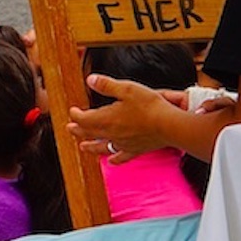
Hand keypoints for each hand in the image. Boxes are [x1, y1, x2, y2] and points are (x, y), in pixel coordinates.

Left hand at [67, 74, 181, 162]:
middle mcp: (112, 133)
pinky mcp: (136, 150)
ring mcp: (123, 144)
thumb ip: (107, 85)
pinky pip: (122, 157)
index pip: (84, 119)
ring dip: (91, 147)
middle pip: (90, 133)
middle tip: (70, 128)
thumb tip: (90, 80)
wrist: (170, 126)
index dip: (76, 115)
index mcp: (106, 118)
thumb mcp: (126, 88)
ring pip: (102, 147)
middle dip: (78, 130)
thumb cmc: (149, 105)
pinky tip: (111, 161)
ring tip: (83, 147)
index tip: (72, 111)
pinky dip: (115, 159)